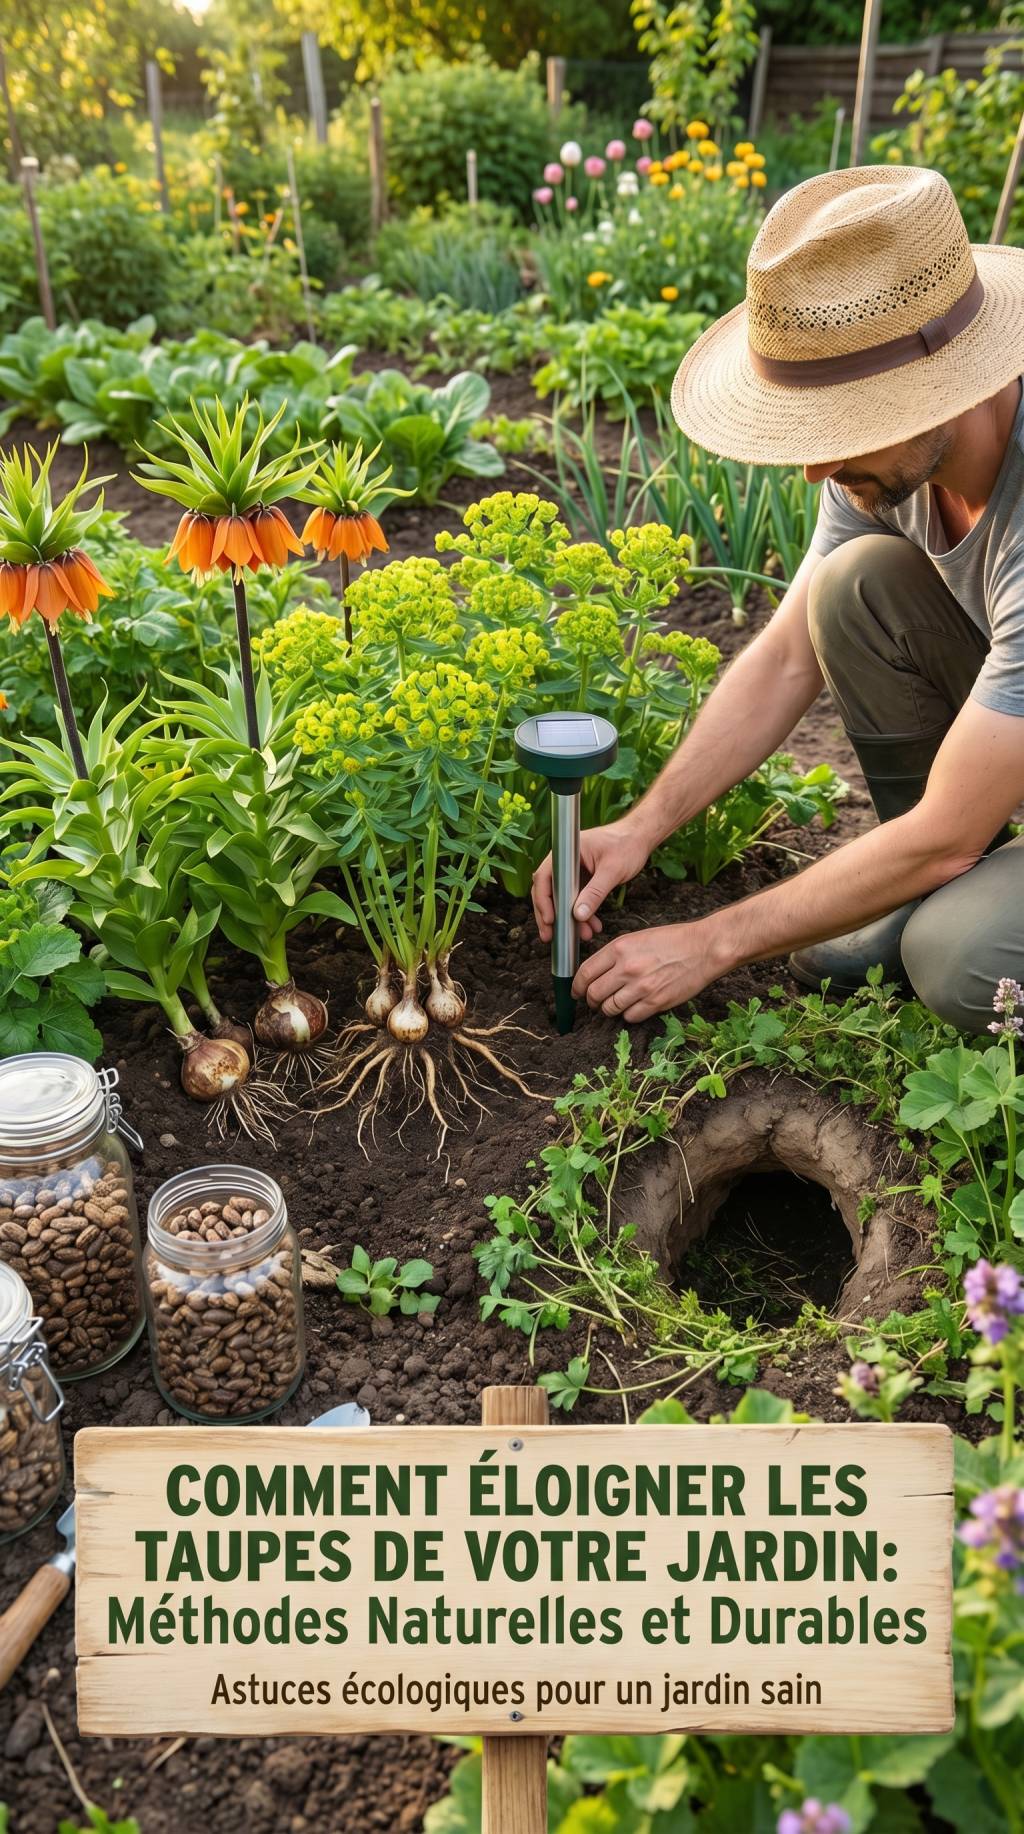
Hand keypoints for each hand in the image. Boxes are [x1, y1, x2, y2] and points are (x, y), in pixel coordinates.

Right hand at [531, 818, 650, 943]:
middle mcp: (565, 861)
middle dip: (550, 915)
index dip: (543, 900)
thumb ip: (595, 893)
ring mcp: (573, 870)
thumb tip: (578, 915)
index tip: (550, 920)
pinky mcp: (582, 878)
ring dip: (569, 918)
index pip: (545, 877)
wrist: (640, 838)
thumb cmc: (627, 844)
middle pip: (548, 890)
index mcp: (566, 852)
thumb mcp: (612, 871)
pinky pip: (576, 898)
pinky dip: (582, 913)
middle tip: (550, 936)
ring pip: (562, 898)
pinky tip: (592, 926)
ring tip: (582, 935)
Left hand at [572, 920, 725, 1021]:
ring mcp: (641, 987)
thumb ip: (615, 954)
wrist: (703, 948)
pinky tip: (634, 1007)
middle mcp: (627, 968)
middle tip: (594, 1001)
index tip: (577, 991)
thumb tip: (596, 973)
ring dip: (609, 1009)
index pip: (585, 973)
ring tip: (615, 1004)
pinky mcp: (655, 1002)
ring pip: (609, 1008)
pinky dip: (628, 1015)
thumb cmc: (672, 940)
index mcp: (619, 948)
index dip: (577, 986)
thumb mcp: (637, 938)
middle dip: (590, 1000)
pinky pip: (630, 1017)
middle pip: (594, 994)